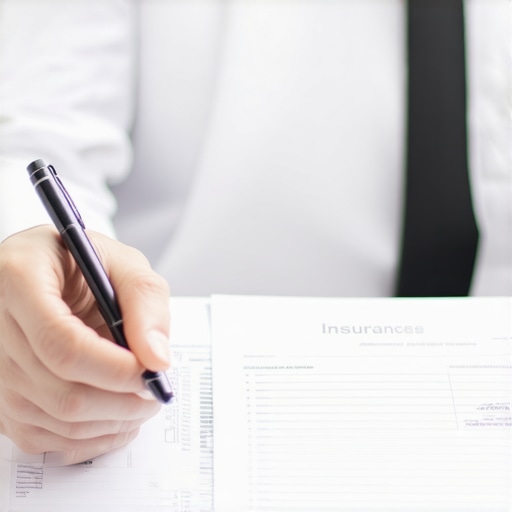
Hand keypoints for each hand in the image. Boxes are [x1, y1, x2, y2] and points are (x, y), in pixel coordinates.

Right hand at [0, 226, 170, 464]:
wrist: (49, 274)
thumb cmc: (84, 264)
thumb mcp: (123, 263)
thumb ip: (146, 302)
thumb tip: (157, 359)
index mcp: (19, 279)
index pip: (62, 343)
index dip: (113, 367)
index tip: (150, 372)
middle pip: (59, 389)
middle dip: (121, 401)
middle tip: (155, 392)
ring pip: (53, 419)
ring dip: (110, 422)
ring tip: (141, 401)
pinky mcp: (2, 397)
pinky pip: (42, 436)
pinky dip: (89, 437)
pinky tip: (114, 417)